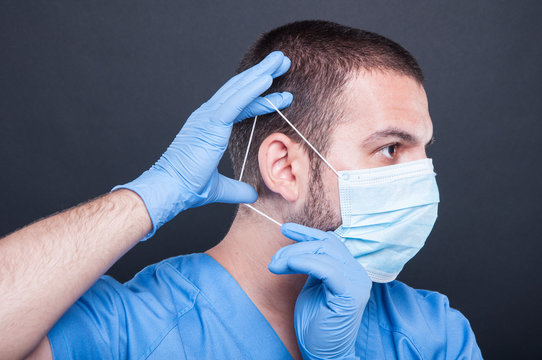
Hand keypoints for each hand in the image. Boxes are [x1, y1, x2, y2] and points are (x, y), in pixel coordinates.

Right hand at [113, 51, 292, 238]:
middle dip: (263, 74)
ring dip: (261, 74)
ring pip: (239, 90)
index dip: (260, 98)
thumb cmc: (186, 187)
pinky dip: (251, 90)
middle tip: (283, 62)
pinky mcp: (210, 123)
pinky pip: (235, 102)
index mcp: (209, 127)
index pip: (240, 106)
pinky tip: (266, 79)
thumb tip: (252, 194)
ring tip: (281, 60)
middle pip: (240, 90)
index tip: (281, 95)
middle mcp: (208, 116)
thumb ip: (237, 188)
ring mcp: (208, 117)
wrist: (169, 190)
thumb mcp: (220, 188)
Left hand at [269, 223, 371, 359]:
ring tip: (275, 266)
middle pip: (325, 244)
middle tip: (274, 261)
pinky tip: (288, 265)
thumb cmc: (316, 324)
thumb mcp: (312, 287)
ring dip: (293, 255)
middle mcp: (357, 273)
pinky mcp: (350, 294)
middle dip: (295, 247)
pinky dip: (304, 262)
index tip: (285, 229)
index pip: (331, 241)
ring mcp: (356, 282)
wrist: (324, 353)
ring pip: (323, 252)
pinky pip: (326, 268)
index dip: (307, 233)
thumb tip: (297, 246)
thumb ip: (312, 267)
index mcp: (349, 270)